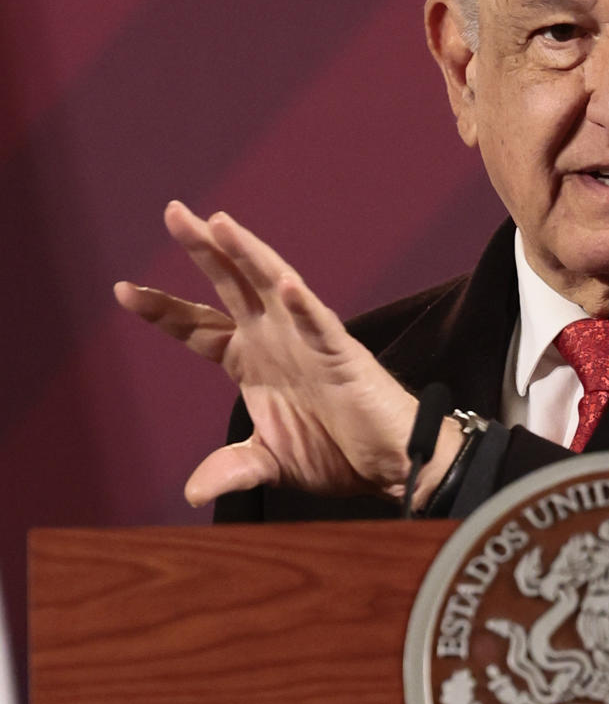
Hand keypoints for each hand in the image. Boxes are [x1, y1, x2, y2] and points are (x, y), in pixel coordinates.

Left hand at [115, 202, 460, 506]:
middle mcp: (275, 339)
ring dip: (249, 255)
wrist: (390, 463)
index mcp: (251, 360)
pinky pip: (320, 325)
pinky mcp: (341, 355)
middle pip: (232, 285)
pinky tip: (285, 285)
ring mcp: (308, 341)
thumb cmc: (336, 452)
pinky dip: (304, 305)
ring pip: (273, 287)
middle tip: (175, 213)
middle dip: (203, 249)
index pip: (199, 326)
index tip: (122, 290)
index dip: (162, 309)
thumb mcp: (270, 463)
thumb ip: (234, 469)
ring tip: (221, 225)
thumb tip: (195, 491)